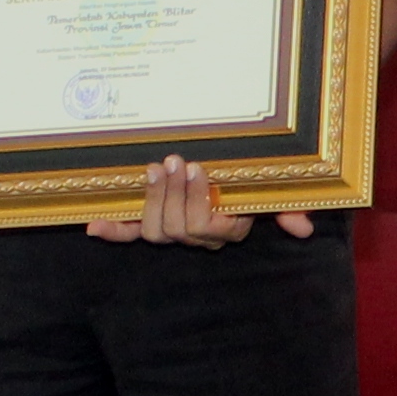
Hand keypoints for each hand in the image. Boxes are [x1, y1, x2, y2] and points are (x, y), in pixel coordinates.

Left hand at [89, 154, 310, 246]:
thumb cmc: (253, 181)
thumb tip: (302, 225)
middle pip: (177, 229)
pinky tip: (94, 226)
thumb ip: (288, 207)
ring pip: (156, 231)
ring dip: (152, 199)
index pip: (207, 227)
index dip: (197, 200)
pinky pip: (132, 234)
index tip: (197, 167)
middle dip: (173, 193)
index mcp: (225, 227)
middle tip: (173, 160)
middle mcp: (198, 235)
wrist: (232, 176)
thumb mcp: (274, 191)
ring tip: (155, 168)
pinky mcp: (150, 222)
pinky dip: (114, 231)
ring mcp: (173, 230)